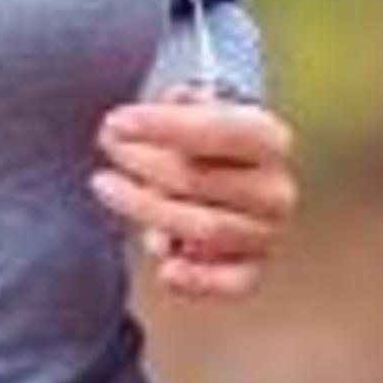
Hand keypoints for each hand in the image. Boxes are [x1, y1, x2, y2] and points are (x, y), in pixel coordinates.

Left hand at [94, 92, 296, 298]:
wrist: (233, 178)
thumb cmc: (207, 143)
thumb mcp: (197, 112)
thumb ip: (182, 108)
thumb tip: (176, 100)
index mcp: (270, 140)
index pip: (216, 130)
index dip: (162, 125)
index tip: (116, 121)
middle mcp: (275, 189)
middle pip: (197, 180)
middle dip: (142, 161)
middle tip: (109, 145)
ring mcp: (266, 232)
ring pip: (202, 228)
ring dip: (146, 209)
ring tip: (107, 185)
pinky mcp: (251, 267)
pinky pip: (231, 282)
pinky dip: (199, 280)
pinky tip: (166, 266)